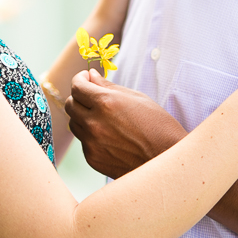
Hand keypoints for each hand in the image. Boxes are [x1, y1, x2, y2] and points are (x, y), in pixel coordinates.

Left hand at [66, 70, 183, 177]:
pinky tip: (108, 134)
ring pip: (74, 123)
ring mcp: (91, 143)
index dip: (80, 79)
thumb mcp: (137, 98)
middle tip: (91, 95)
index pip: (77, 87)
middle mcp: (94, 123)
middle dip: (79, 96)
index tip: (85, 78)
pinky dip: (90, 135)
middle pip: (71, 104)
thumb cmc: (157, 126)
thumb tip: (91, 76)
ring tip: (101, 116)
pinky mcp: (93, 159)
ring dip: (82, 116)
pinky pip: (83, 141)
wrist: (167, 160)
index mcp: (105, 103)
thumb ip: (109, 86)